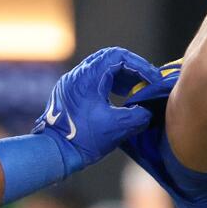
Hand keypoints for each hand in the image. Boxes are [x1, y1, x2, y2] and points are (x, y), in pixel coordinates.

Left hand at [33, 47, 162, 174]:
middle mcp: (78, 75)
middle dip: (133, 68)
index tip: (153, 79)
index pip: (118, 56)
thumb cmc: (83, 139)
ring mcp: (72, 83)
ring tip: (137, 90)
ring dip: (123, 76)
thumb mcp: (118, 127)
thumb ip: (139, 115)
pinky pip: (95, 79)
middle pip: (111, 57)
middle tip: (148, 81)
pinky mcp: (72, 92)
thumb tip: (148, 110)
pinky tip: (122, 97)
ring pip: (103, 67)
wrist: (53, 152)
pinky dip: (112, 83)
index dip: (140, 65)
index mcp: (88, 77)